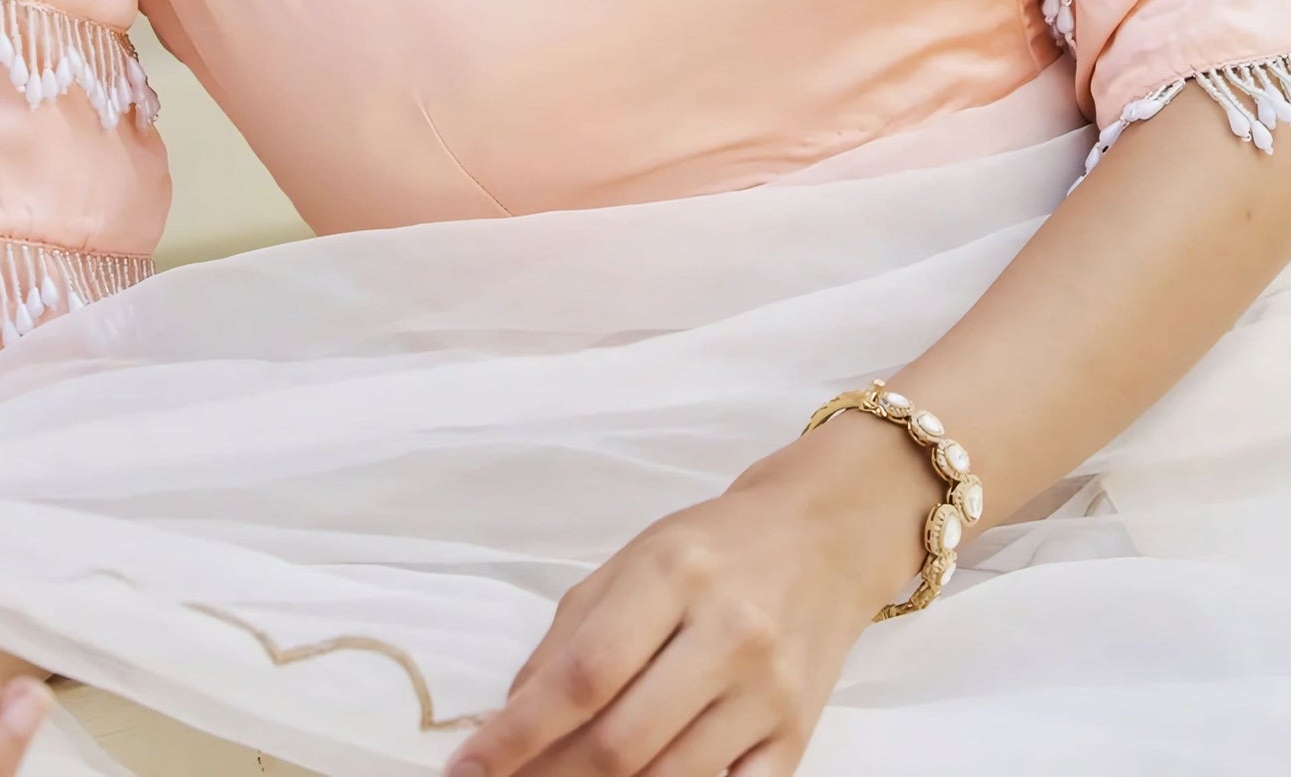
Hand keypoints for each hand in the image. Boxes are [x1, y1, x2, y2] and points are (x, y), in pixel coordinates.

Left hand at [447, 409, 935, 776]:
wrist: (824, 536)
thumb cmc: (714, 546)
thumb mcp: (633, 561)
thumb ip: (570, 636)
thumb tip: (509, 718)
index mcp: (674, 573)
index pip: (581, 675)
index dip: (516, 734)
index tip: (466, 769)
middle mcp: (728, 632)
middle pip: (620, 742)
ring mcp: (769, 691)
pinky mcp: (798, 735)